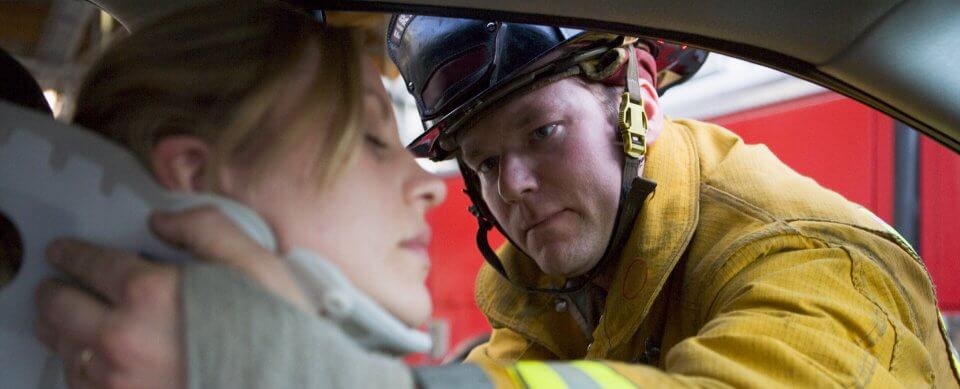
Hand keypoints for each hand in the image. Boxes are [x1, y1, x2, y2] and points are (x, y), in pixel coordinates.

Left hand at [34, 206, 310, 387]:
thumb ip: (205, 228)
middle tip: (52, 286)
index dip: (73, 253)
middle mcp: (123, 339)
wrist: (290, 386)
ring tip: (63, 323)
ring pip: (67, 351)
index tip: (65, 251)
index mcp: (150, 294)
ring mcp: (120, 382)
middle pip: (62, 308)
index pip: (92, 264)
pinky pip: (83, 386)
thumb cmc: (277, 331)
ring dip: (62, 331)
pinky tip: (90, 360)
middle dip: (54, 292)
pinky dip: (80, 368)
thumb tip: (161, 221)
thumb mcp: (254, 264)